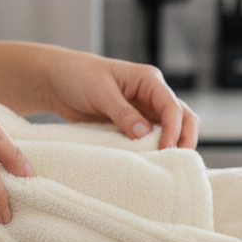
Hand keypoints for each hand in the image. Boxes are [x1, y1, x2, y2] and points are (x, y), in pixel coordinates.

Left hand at [30, 49, 199, 148]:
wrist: (57, 81)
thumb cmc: (78, 77)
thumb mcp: (100, 92)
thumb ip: (123, 113)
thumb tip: (145, 133)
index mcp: (148, 79)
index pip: (171, 106)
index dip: (174, 129)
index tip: (166, 149)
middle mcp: (152, 94)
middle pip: (183, 117)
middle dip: (184, 138)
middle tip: (177, 161)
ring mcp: (145, 110)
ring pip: (172, 128)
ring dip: (173, 144)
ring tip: (166, 165)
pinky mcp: (134, 123)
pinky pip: (152, 137)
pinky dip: (155, 149)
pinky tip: (150, 162)